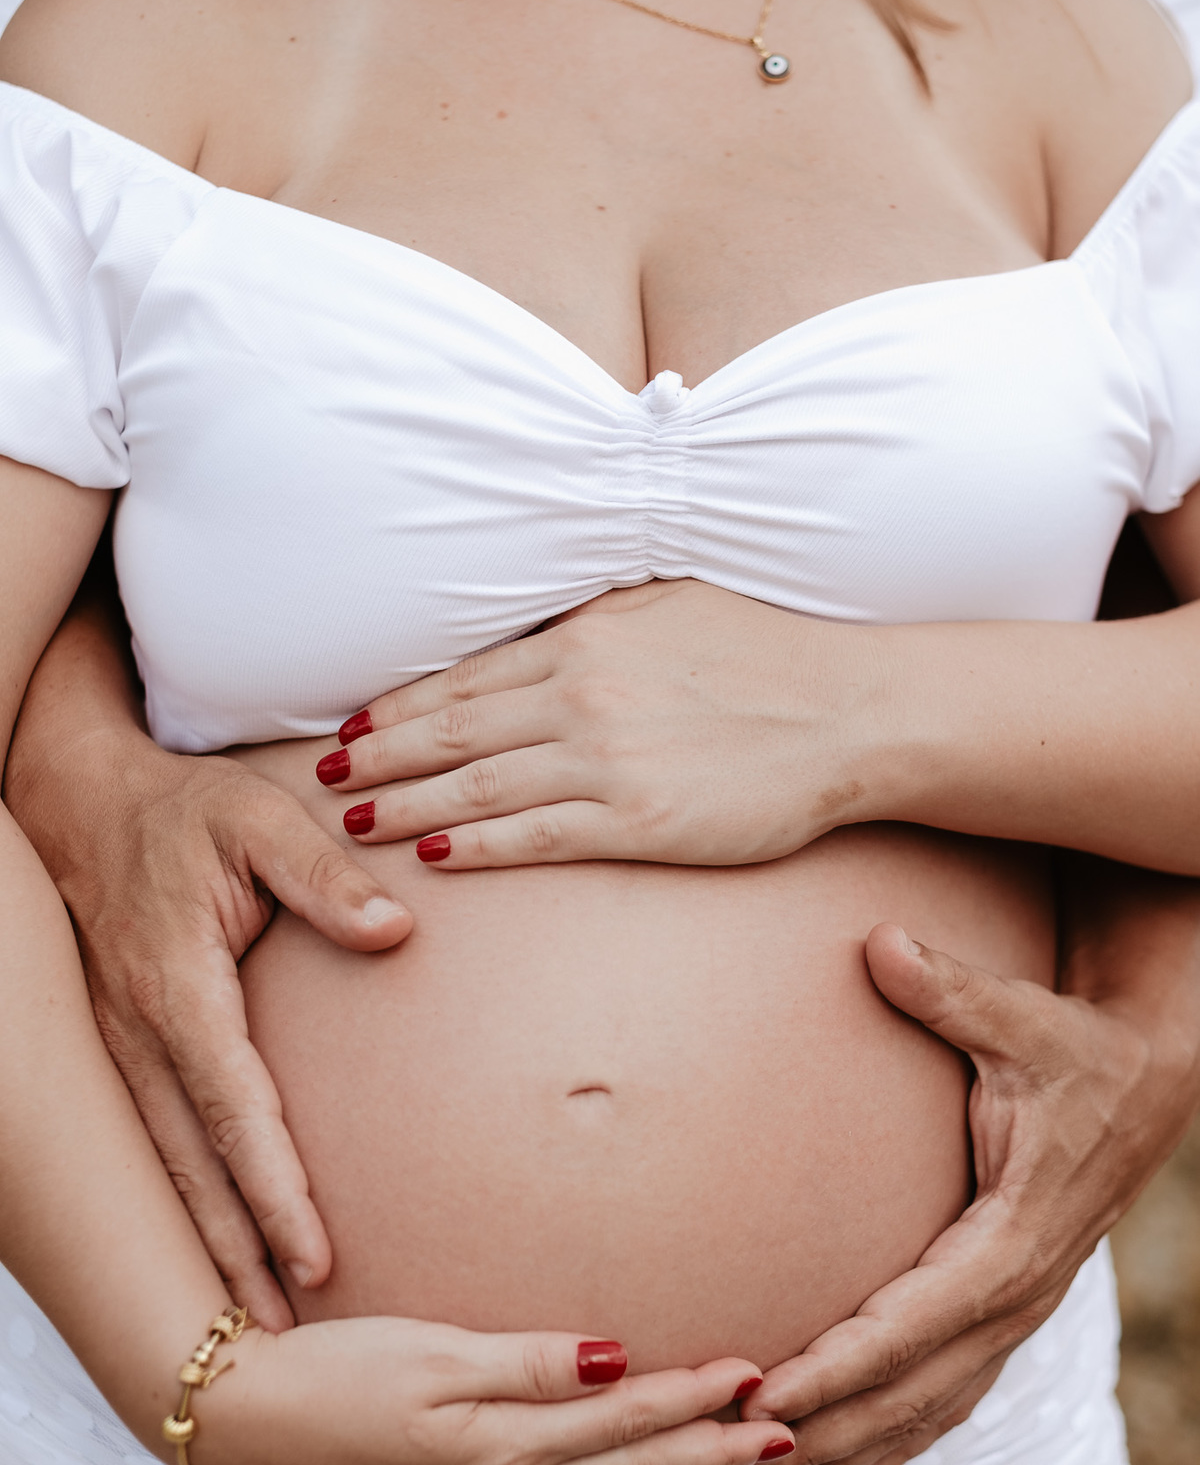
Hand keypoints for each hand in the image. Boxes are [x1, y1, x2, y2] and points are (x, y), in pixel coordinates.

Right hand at [6, 728, 410, 1330]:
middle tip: (285, 1341)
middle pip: (192, 1168)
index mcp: (179, 987)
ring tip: (254, 1322)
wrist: (81, 800)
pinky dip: (185, 1203)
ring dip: (207, 1246)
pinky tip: (218, 1244)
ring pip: (166, 1168)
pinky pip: (155, 1142)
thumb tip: (394, 930)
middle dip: (236, 1256)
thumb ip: (324, 874)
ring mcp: (120, 1048)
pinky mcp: (122, 1050)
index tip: (317, 1259)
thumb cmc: (182, 811)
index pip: (234, 1110)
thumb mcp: (258, 819)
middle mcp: (140, 1033)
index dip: (275, 1190)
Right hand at [201, 1321, 793, 1464]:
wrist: (245, 1424)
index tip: (758, 1375)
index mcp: (506, 1442)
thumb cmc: (334, 1374)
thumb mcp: (432, 1354)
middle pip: (633, 1464)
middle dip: (712, 1448)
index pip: (627, 1414)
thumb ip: (530, 1363)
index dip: (697, 1395)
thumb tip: (618, 1356)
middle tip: (784, 1435)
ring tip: (729, 1462)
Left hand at [316, 580, 881, 865]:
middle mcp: (582, 695)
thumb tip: (538, 637)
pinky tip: (433, 857)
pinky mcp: (639, 823)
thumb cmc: (767, 653)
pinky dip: (477, 847)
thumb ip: (595, 625)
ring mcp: (607, 761)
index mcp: (586, 639)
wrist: (849, 711)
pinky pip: (536, 837)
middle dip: (381, 754)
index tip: (354, 722)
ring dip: (407, 804)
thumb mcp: (669, 607)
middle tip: (324, 774)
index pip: (467, 677)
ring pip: (478, 786)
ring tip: (356, 818)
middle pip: (453, 730)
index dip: (400, 704)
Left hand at [723, 919, 1199, 1464]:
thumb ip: (953, 989)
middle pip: (914, 1390)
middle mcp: (1016, 1291)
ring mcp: (1016, 1309)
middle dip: (825, 1430)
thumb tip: (881, 942)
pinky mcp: (1008, 1308)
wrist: (1148, 1079)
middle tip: (730, 1460)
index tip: (765, 1395)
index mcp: (1012, 1235)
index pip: (915, 1321)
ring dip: (848, 1449)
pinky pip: (950, 1395)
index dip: (841, 1366)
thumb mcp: (1022, 1015)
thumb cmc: (1076, 1047)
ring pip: (929, 1407)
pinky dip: (896, 1439)